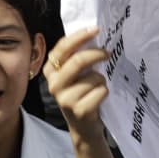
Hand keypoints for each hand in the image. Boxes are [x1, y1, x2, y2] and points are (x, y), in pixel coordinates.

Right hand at [44, 26, 109, 142]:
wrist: (84, 128)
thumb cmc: (82, 95)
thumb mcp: (74, 76)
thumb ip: (76, 58)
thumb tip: (93, 34)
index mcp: (50, 71)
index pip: (62, 47)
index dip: (79, 36)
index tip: (95, 29)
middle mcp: (54, 84)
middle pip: (77, 61)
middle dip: (96, 54)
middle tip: (108, 53)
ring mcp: (65, 99)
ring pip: (93, 77)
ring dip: (102, 80)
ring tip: (98, 87)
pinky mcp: (79, 111)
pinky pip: (101, 91)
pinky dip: (105, 92)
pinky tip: (99, 100)